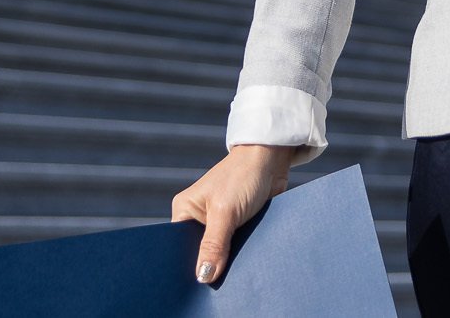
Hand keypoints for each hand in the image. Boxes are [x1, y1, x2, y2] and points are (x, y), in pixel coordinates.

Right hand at [172, 144, 294, 283]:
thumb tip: (203, 278)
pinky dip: (238, 256)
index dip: (185, 266)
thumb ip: (213, 245)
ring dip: (225, 262)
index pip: (177, 247)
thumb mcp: (225, 212)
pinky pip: (233, 248)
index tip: (193, 288)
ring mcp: (217, 222)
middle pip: (197, 252)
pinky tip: (242, 268)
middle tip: (214, 288)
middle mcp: (197, 216)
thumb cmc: (243, 176)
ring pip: (217, 253)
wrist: (272, 160)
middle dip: (207, 266)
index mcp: (184, 210)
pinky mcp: (237, 225)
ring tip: (230, 280)